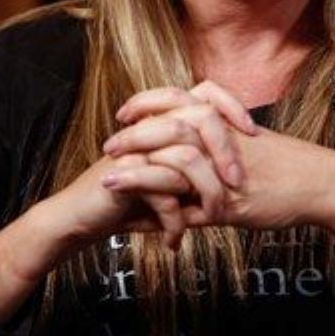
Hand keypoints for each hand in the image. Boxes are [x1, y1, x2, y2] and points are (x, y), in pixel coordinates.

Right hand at [46, 82, 259, 250]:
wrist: (82, 216)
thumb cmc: (130, 198)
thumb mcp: (171, 182)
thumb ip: (199, 169)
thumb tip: (241, 173)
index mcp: (164, 120)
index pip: (206, 93)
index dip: (231, 105)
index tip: (253, 131)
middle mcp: (151, 127)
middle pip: (200, 118)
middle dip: (226, 151)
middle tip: (237, 182)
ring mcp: (136, 148)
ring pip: (185, 157)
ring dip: (206, 191)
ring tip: (215, 217)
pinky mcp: (124, 174)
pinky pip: (162, 194)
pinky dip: (174, 222)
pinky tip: (174, 242)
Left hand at [104, 79, 334, 232]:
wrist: (322, 184)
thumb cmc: (289, 165)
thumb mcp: (249, 143)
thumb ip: (219, 139)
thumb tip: (193, 139)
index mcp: (223, 119)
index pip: (176, 97)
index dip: (146, 103)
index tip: (125, 113)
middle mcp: (221, 138)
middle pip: (167, 123)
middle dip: (132, 135)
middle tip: (110, 146)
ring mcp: (223, 170)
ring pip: (171, 159)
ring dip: (135, 171)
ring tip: (109, 182)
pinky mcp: (227, 202)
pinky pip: (185, 204)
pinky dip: (157, 212)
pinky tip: (137, 220)